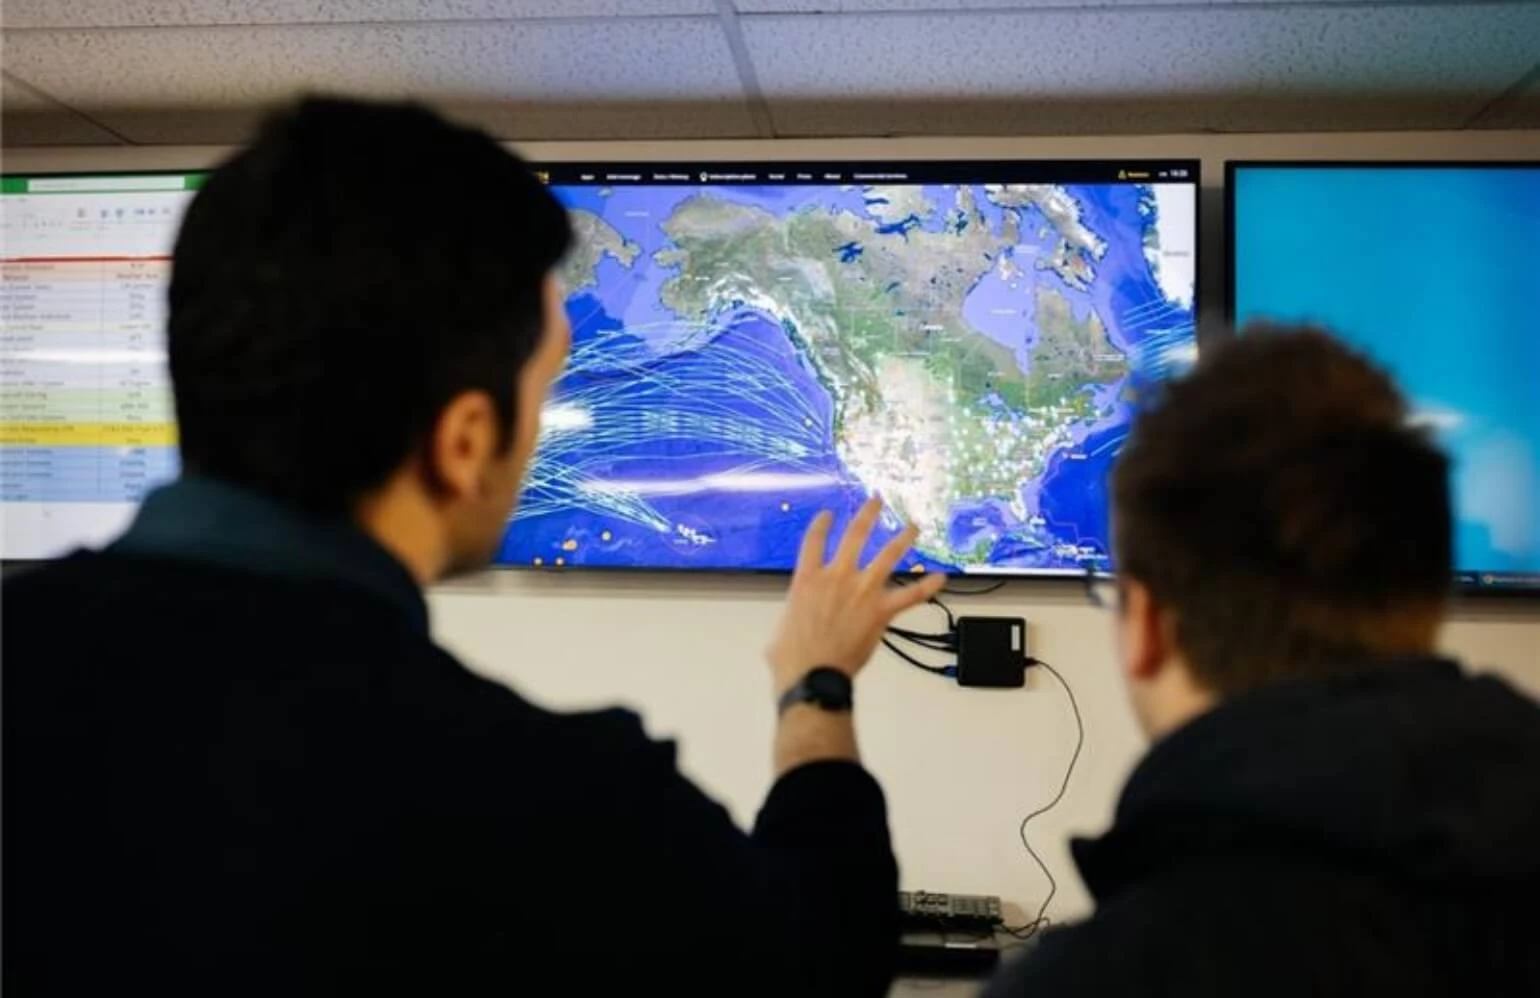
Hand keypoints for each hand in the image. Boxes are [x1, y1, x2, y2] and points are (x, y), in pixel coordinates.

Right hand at [767, 497, 946, 693]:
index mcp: (807, 578)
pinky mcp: (882, 610)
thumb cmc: (790, 656)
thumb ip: (795, 614)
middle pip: (855, 535)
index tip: (828, 514)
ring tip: (914, 526)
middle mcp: (837, 576)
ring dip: (903, 538)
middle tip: (877, 501)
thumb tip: (798, 622)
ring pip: (888, 556)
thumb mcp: (782, 626)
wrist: (813, 674)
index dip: (822, 524)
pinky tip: (941, 578)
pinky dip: (927, 587)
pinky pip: (911, 596)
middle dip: (868, 515)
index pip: (814, 540)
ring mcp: (862, 591)